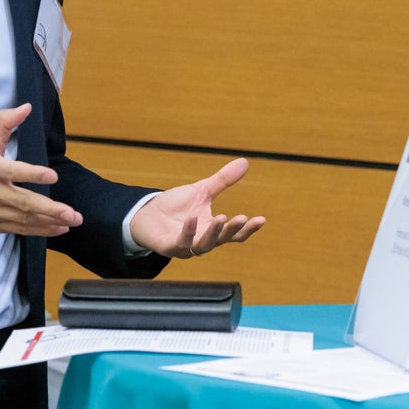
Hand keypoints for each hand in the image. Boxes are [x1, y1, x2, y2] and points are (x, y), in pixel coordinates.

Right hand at [0, 104, 82, 235]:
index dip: (33, 174)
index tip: (52, 175)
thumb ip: (5, 123)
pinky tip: (57, 229)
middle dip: (51, 210)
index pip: (14, 171)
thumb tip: (26, 107)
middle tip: (73, 214)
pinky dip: (39, 230)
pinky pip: (19, 229)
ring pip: (25, 219)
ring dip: (50, 222)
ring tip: (71, 222)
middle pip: (24, 203)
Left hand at [129, 158, 263, 258]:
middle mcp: (202, 241)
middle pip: (222, 240)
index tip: (261, 219)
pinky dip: (188, 231)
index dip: (248, 228)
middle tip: (243, 218)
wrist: (147, 213)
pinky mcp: (168, 246)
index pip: (234, 233)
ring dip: (214, 233)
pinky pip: (181, 242)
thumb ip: (223, 180)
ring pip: (204, 245)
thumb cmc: (176, 206)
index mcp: (212, 230)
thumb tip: (245, 162)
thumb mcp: (202, 190)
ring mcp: (186, 246)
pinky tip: (192, 217)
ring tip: (222, 218)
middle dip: (233, 230)